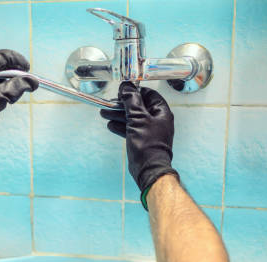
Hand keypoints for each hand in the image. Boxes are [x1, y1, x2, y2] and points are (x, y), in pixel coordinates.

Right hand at [100, 83, 178, 208]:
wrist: (149, 169)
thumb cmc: (148, 146)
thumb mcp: (138, 119)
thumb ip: (131, 101)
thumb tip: (127, 87)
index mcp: (161, 112)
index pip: (148, 94)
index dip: (134, 91)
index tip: (122, 91)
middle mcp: (157, 120)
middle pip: (138, 106)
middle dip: (122, 105)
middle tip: (109, 103)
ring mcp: (150, 131)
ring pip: (132, 118)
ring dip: (119, 115)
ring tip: (105, 113)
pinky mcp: (142, 141)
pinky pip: (131, 129)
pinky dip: (121, 126)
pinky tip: (111, 126)